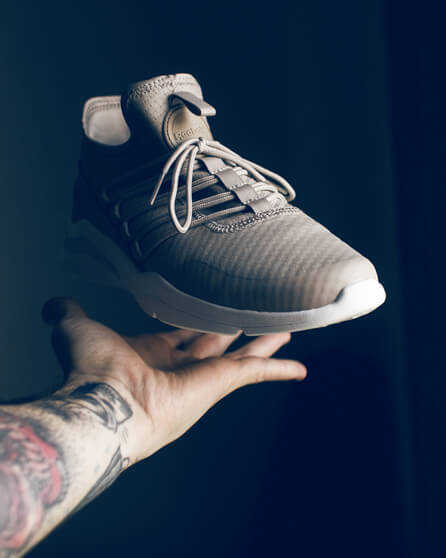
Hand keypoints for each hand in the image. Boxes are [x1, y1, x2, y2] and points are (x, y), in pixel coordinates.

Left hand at [42, 298, 305, 464]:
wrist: (103, 401)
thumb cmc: (89, 368)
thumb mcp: (77, 329)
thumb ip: (68, 314)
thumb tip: (56, 303)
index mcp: (153, 352)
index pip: (182, 334)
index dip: (196, 322)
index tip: (209, 310)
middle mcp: (181, 366)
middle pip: (218, 344)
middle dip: (236, 332)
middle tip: (255, 320)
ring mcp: (202, 376)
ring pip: (242, 355)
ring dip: (263, 343)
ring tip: (285, 330)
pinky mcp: (220, 383)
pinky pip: (256, 372)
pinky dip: (279, 369)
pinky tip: (300, 368)